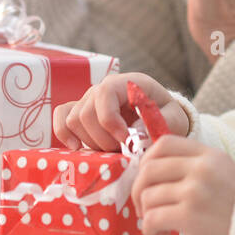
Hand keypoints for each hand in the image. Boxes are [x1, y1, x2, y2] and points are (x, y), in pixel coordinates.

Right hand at [51, 72, 189, 151]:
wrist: (160, 117)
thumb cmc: (166, 116)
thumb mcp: (173, 119)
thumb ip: (158, 125)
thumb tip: (135, 136)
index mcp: (126, 83)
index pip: (105, 93)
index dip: (110, 120)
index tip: (126, 140)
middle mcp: (102, 88)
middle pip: (86, 112)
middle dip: (102, 138)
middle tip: (121, 151)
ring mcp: (88, 99)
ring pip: (73, 120)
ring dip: (90, 142)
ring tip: (111, 151)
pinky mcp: (79, 112)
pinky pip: (61, 117)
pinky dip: (64, 133)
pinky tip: (77, 147)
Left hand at [130, 137, 234, 234]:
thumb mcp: (222, 176)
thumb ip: (193, 168)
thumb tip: (147, 170)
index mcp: (210, 155)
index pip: (164, 144)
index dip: (146, 161)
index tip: (148, 180)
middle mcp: (202, 168)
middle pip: (148, 169)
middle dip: (138, 190)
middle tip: (145, 208)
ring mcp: (195, 191)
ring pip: (147, 195)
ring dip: (146, 215)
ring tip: (159, 227)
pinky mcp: (189, 216)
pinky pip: (151, 218)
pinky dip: (149, 230)